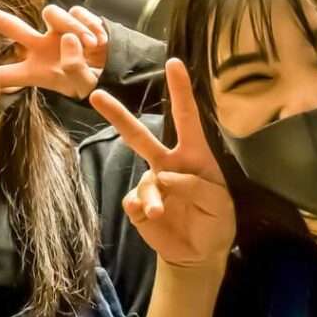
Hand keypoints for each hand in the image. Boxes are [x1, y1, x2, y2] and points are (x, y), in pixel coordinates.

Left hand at [0, 0, 108, 98]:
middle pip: (9, 25)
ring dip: (74, 27)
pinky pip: (77, 11)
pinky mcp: (75, 18)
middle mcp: (40, 47)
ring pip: (54, 14)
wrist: (116, 70)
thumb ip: (73, 66)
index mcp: (36, 71)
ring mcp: (56, 30)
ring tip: (92, 46)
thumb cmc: (94, 83)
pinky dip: (89, 25)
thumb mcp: (82, 85)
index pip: (4, 75)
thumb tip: (67, 37)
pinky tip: (99, 40)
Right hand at [90, 59, 235, 272]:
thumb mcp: (220, 203)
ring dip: (152, 196)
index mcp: (194, 155)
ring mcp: (152, 183)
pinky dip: (143, 207)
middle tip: (96, 95)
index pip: (187, 118)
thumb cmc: (215, 220)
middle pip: (140, 135)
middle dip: (118, 115)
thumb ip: (195, 186)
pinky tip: (153, 217)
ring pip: (144, 179)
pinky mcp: (138, 204)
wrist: (199, 253)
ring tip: (159, 213)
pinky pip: (134, 199)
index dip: (181, 91)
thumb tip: (163, 175)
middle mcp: (169, 163)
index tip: (174, 63)